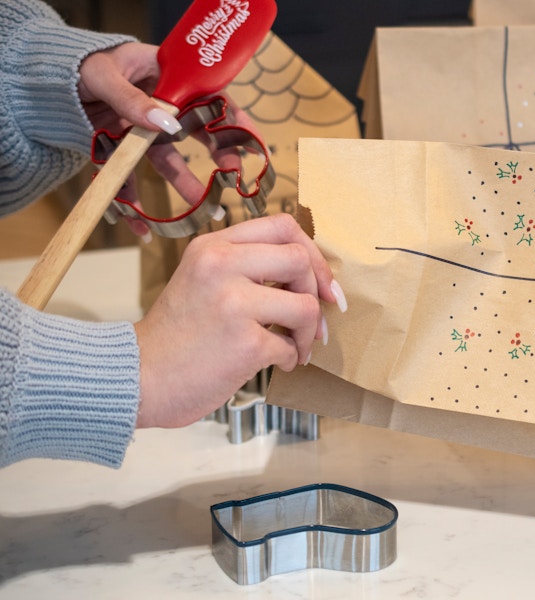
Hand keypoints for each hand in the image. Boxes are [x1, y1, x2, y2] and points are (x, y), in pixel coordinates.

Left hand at [78, 42, 259, 234]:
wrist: (43, 81)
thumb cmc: (78, 66)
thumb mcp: (104, 76)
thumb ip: (133, 100)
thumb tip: (167, 124)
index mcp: (166, 78)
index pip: (210, 96)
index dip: (235, 119)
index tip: (254, 142)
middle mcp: (160, 106)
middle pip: (197, 132)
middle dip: (219, 155)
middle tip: (233, 175)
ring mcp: (143, 129)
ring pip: (169, 160)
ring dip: (185, 186)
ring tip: (202, 208)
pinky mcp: (124, 149)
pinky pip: (132, 178)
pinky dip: (134, 203)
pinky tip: (140, 226)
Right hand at [133, 214, 346, 427]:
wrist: (137, 377)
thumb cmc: (178, 335)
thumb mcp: (202, 279)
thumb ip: (246, 267)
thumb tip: (312, 274)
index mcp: (213, 247)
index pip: (283, 226)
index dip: (313, 253)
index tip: (319, 281)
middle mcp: (221, 266)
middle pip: (300, 259)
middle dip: (317, 292)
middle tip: (314, 319)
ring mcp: (233, 304)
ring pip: (306, 305)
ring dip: (309, 333)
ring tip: (296, 347)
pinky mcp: (245, 343)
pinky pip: (290, 345)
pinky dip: (291, 358)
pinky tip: (276, 364)